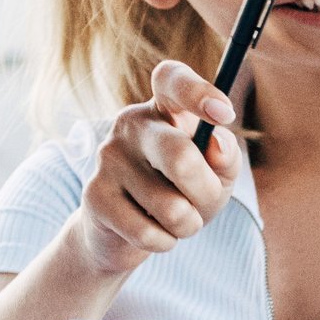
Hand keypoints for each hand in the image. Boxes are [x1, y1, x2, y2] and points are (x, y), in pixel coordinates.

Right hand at [69, 59, 246, 277]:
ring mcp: (107, 157)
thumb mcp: (216, 174)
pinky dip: (165, 241)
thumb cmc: (182, 192)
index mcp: (164, 108)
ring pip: (171, 205)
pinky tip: (154, 232)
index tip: (225, 114)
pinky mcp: (93, 195)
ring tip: (177, 219)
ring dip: (188, 223)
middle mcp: (131, 123)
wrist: (126, 233)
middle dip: (206, 192)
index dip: (198, 91)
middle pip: (180, 157)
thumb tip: (218, 143)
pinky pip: (148, 231)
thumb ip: (226, 157)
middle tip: (206, 202)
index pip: (171, 78)